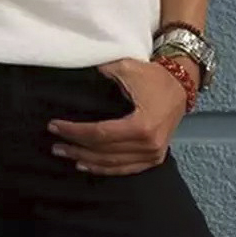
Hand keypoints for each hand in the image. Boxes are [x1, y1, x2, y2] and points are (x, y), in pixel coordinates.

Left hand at [47, 56, 189, 175]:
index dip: (75, 131)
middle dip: (76, 147)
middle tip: (55, 143)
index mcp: (141, 125)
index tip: (54, 126)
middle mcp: (148, 145)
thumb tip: (76, 72)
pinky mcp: (154, 158)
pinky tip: (87, 164)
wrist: (181, 84)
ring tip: (65, 153)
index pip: (100, 133)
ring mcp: (153, 154)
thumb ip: (101, 71)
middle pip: (104, 152)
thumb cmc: (153, 75)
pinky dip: (104, 168)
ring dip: (87, 160)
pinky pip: (125, 168)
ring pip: (112, 164)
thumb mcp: (126, 67)